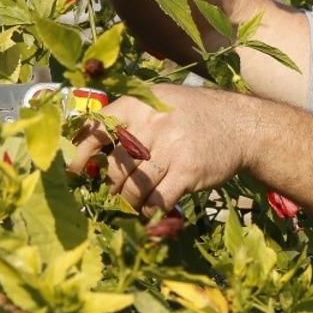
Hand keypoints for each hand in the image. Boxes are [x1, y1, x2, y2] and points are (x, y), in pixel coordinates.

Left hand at [67, 84, 248, 215]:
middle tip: (115, 192)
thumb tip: (89, 149)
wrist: (240, 125)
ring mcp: (171, 148)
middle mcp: (152, 124)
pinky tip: (150, 210)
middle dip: (112, 185)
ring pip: (133, 188)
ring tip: (131, 204)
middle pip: (115, 166)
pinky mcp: (188, 171)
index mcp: (138, 104)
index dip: (78, 154)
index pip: (96, 129)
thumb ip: (128, 119)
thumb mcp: (159, 102)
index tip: (72, 172)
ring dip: (129, 202)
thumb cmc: (192, 115)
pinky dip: (149, 211)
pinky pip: (157, 201)